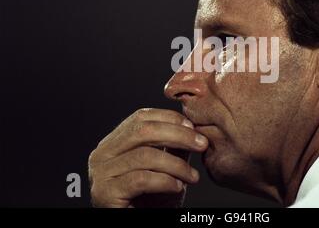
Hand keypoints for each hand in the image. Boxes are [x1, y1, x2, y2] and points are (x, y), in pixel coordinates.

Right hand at [88, 108, 207, 207]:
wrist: (136, 226)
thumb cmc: (150, 202)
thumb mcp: (165, 169)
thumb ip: (173, 148)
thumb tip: (191, 127)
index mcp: (114, 143)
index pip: (141, 117)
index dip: (169, 118)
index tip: (193, 127)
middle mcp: (102, 154)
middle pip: (142, 130)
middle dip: (178, 135)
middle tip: (201, 144)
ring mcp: (100, 173)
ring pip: (144, 155)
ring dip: (176, 164)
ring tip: (193, 176)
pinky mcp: (105, 193)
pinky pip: (140, 179)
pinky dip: (164, 181)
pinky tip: (177, 187)